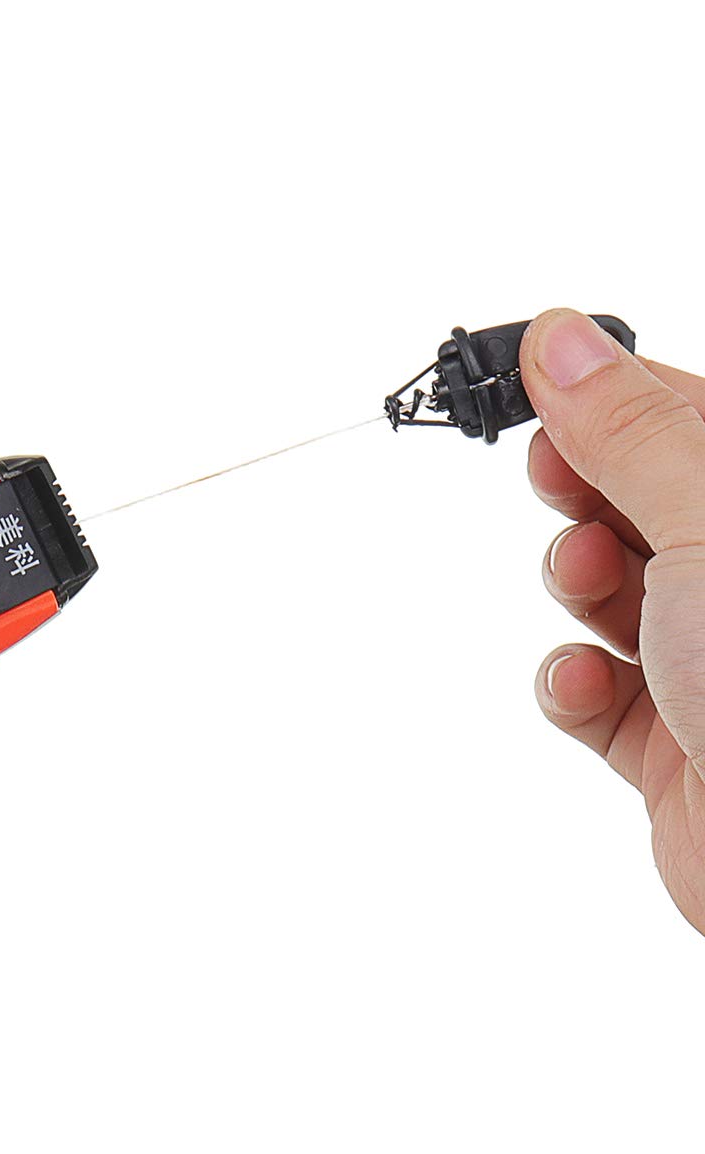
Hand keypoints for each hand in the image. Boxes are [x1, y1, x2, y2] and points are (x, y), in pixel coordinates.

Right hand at [524, 308, 704, 934]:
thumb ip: (633, 432)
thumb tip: (561, 340)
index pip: (688, 415)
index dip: (613, 394)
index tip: (536, 382)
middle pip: (644, 501)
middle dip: (588, 490)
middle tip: (556, 482)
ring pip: (614, 593)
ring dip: (577, 582)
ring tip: (587, 586)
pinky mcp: (677, 741)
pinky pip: (596, 693)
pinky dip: (571, 684)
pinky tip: (585, 686)